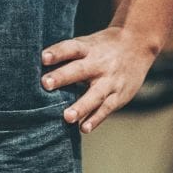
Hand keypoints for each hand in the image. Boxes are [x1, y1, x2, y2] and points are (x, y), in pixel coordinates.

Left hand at [39, 26, 160, 133]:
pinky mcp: (119, 95)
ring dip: (81, 106)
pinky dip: (95, 119)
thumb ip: (67, 56)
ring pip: (95, 94)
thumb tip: (35, 67)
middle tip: (45, 84)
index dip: (57, 52)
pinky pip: (106, 108)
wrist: (138, 44)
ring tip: (66, 117)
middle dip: (63, 77)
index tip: (43, 58)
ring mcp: (111, 81)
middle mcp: (99, 64)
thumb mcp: (87, 44)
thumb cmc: (102, 47)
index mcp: (88, 48)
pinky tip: (83, 128)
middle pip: (80, 70)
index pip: (71, 48)